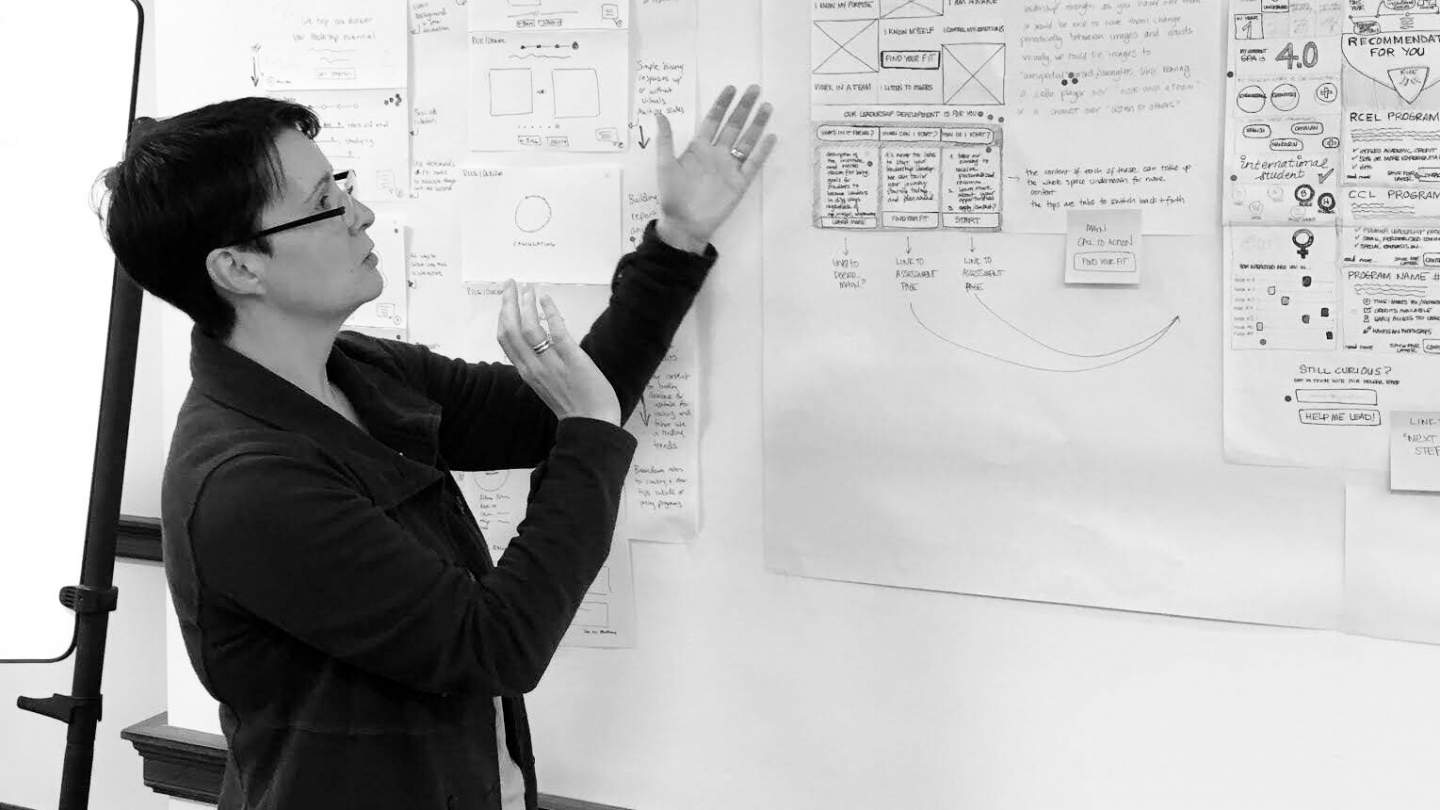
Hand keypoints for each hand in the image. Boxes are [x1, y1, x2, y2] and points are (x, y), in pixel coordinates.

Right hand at [496, 281, 619, 425]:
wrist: (593, 424)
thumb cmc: (574, 406)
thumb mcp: (547, 386)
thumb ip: (539, 367)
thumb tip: (537, 346)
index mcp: (527, 373)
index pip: (505, 340)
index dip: (502, 317)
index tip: (505, 300)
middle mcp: (533, 367)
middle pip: (511, 330)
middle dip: (508, 303)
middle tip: (511, 284)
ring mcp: (551, 364)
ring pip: (528, 329)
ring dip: (526, 304)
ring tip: (528, 288)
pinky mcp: (572, 359)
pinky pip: (555, 331)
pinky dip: (548, 312)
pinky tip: (546, 298)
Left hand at [653, 84, 776, 252]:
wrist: (684, 224)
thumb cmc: (672, 195)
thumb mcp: (664, 165)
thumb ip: (665, 140)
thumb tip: (659, 113)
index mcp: (699, 148)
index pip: (713, 120)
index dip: (722, 104)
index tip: (731, 88)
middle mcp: (717, 154)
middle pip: (733, 126)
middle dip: (743, 108)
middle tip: (754, 89)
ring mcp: (730, 167)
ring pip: (746, 141)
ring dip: (756, 124)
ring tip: (767, 107)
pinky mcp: (739, 183)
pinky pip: (753, 163)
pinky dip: (762, 151)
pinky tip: (770, 137)